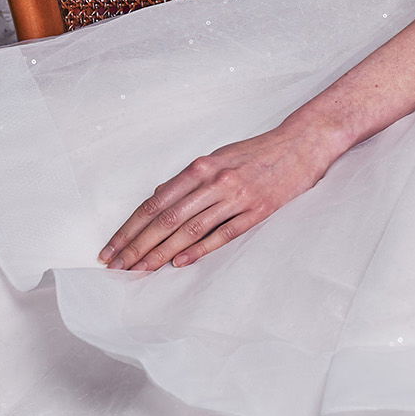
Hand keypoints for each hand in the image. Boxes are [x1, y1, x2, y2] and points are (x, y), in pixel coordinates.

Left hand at [100, 124, 337, 271]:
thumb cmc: (257, 152)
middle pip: (166, 219)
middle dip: (138, 246)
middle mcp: (214, 181)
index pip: (155, 203)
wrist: (302, 144)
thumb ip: (189, 179)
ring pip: (190, 229)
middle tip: (117, 266)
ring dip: (161, 253)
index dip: (130, 228)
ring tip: (140, 271)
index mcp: (200, 167)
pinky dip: (199, 250)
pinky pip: (223, 234)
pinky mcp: (258, 211)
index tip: (112, 247)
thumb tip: (159, 196)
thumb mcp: (218, 157)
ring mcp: (236, 197)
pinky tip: (179, 263)